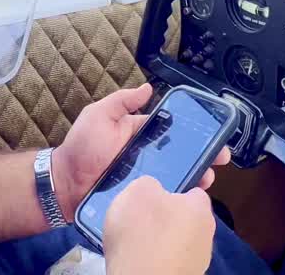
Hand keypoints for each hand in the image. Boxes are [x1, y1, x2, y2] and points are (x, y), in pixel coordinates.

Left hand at [51, 83, 230, 220]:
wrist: (64, 185)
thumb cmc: (80, 147)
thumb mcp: (98, 116)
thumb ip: (121, 102)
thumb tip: (148, 87)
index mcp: (140, 134)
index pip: (172, 131)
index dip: (193, 132)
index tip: (214, 133)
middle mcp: (147, 156)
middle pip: (182, 155)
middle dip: (204, 155)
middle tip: (220, 157)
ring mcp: (146, 177)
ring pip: (178, 176)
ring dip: (196, 176)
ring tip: (208, 178)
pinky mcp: (142, 196)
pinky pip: (164, 195)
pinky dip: (178, 196)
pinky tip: (191, 197)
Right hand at [103, 176, 214, 274]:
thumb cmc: (143, 235)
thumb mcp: (138, 190)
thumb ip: (149, 184)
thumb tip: (153, 190)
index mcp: (200, 208)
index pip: (194, 190)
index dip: (175, 187)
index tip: (157, 191)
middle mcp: (206, 235)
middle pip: (183, 217)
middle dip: (164, 215)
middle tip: (140, 215)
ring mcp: (196, 261)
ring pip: (175, 241)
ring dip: (158, 239)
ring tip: (134, 240)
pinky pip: (167, 260)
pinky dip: (154, 258)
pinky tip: (138, 258)